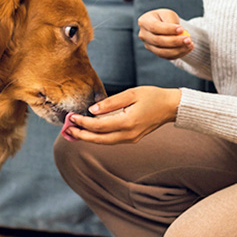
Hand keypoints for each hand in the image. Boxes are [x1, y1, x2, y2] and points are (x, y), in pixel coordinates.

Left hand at [64, 86, 181, 144]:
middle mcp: (128, 134)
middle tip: (66, 130)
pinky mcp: (132, 139)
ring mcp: (131, 139)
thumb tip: (92, 110)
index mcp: (128, 122)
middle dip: (81, 135)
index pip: (99, 125)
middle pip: (99, 139)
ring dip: (88, 138)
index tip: (71, 117)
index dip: (83, 122)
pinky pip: (111, 140)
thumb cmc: (152, 96)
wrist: (170, 107)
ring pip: (104, 142)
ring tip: (73, 132)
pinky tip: (89, 132)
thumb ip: (111, 102)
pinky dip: (98, 137)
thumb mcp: (131, 93)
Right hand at [138, 9, 193, 59]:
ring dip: (178, 50)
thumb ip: (171, 22)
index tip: (182, 29)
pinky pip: (167, 56)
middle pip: (158, 41)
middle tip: (188, 39)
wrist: (163, 25)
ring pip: (162, 52)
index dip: (168, 29)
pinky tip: (188, 48)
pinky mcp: (156, 53)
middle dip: (175, 41)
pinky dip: (178, 54)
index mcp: (144, 21)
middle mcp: (143, 35)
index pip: (155, 27)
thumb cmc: (166, 17)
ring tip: (190, 44)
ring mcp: (148, 45)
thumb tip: (178, 34)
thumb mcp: (168, 14)